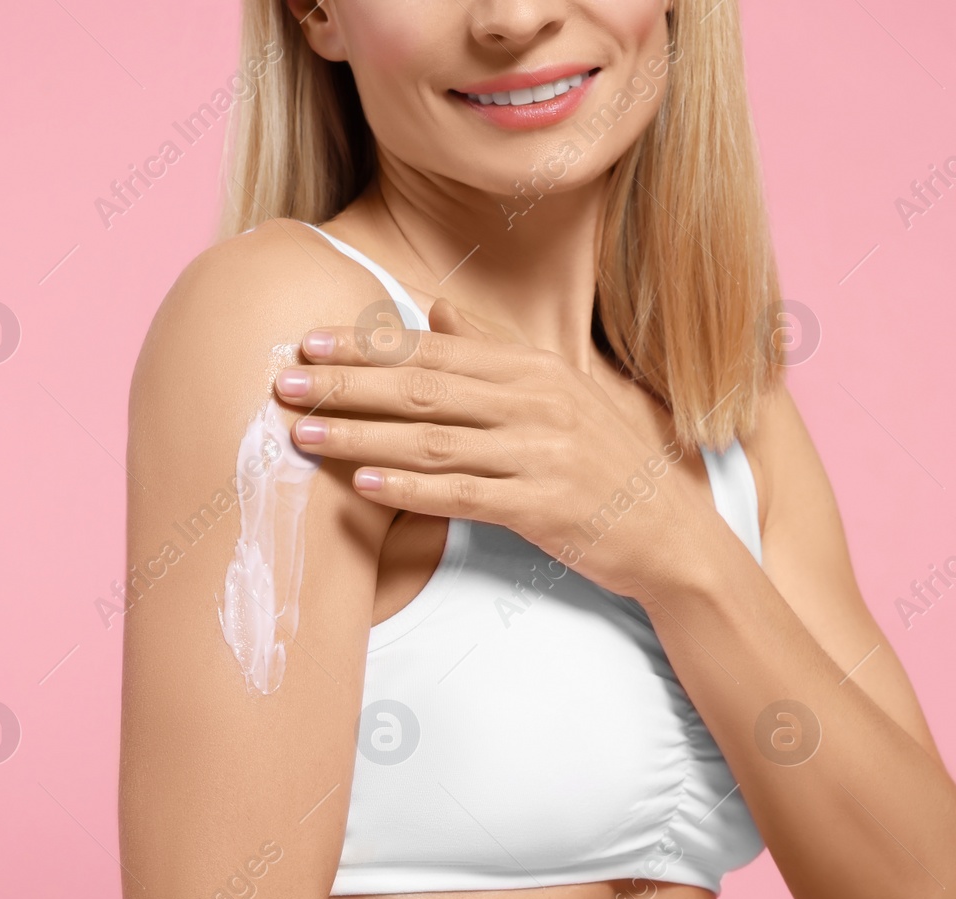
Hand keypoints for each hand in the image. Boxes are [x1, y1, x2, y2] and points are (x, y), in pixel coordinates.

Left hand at [271, 300, 709, 601]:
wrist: (670, 533)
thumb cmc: (605, 464)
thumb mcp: (559, 393)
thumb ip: (493, 352)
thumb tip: (435, 309)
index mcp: (534, 370)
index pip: (435, 352)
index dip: (366, 348)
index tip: (309, 344)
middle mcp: (536, 404)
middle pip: (422, 390)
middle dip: (347, 386)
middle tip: (285, 384)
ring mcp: (540, 455)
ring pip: (432, 441)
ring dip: (362, 437)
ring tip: (304, 435)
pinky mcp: (542, 506)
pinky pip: (462, 495)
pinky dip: (409, 489)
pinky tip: (364, 486)